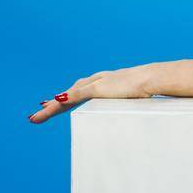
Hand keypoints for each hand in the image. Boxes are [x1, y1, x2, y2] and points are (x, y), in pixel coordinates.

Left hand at [28, 66, 154, 123]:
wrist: (155, 78)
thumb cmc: (152, 88)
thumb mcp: (138, 98)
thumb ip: (133, 100)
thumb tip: (139, 108)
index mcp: (108, 83)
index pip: (83, 90)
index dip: (69, 97)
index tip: (56, 103)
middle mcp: (100, 81)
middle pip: (71, 91)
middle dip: (55, 103)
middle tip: (39, 111)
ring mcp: (98, 84)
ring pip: (68, 95)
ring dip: (52, 106)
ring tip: (37, 115)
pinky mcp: (98, 88)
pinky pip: (75, 95)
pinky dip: (63, 99)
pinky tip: (52, 103)